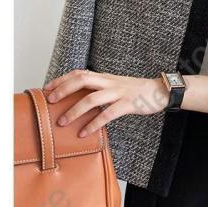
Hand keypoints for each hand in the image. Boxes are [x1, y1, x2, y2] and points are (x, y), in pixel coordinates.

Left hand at [44, 70, 169, 136]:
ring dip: (75, 110)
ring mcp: (118, 92)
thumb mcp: (115, 86)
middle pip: (82, 80)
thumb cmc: (135, 91)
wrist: (160, 91)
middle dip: (64, 89)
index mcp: (104, 77)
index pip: (79, 73)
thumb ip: (99, 89)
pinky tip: (84, 132)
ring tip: (63, 122)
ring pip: (92, 98)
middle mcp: (109, 82)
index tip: (47, 88)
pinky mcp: (128, 103)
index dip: (62, 79)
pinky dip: (94, 124)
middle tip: (51, 101)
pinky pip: (108, 114)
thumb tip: (79, 97)